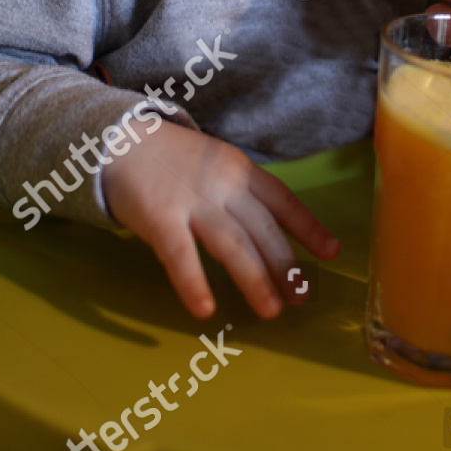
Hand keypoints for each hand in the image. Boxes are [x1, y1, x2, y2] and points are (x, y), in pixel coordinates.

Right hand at [101, 122, 338, 318]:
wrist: (118, 140)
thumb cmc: (172, 161)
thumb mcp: (216, 164)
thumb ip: (240, 193)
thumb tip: (271, 234)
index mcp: (240, 169)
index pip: (282, 199)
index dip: (308, 226)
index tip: (331, 252)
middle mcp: (223, 185)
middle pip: (263, 228)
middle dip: (286, 264)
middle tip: (303, 296)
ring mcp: (192, 201)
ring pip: (233, 244)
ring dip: (255, 279)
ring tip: (272, 310)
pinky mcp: (160, 217)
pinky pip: (181, 256)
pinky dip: (194, 283)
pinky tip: (206, 309)